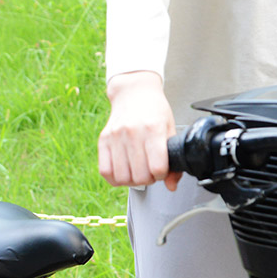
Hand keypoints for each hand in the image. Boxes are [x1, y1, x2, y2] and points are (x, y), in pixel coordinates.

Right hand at [98, 70, 180, 190]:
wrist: (134, 92)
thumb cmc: (154, 110)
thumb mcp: (170, 129)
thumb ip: (173, 158)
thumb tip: (172, 184)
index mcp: (153, 129)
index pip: (157, 167)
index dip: (162, 174)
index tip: (162, 169)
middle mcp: (133, 133)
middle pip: (140, 176)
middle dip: (148, 179)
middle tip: (150, 171)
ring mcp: (116, 137)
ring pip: (122, 177)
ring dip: (132, 180)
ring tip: (137, 171)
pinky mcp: (103, 140)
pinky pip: (105, 171)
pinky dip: (115, 178)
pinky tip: (123, 172)